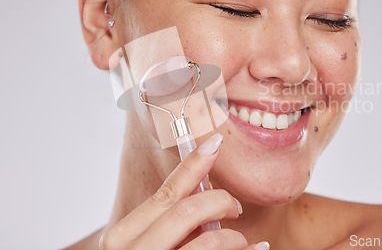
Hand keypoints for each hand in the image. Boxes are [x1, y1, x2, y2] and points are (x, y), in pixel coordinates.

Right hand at [99, 133, 269, 249]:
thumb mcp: (144, 245)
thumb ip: (165, 223)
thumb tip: (202, 192)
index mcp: (123, 238)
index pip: (165, 194)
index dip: (192, 165)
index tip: (215, 143)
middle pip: (186, 211)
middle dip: (218, 201)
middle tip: (234, 206)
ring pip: (208, 240)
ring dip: (232, 235)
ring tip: (241, 240)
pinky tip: (258, 249)